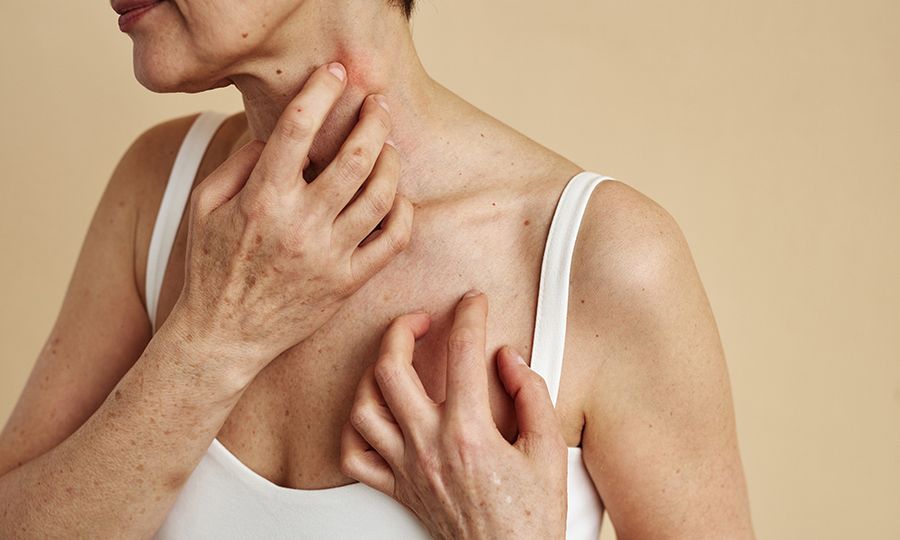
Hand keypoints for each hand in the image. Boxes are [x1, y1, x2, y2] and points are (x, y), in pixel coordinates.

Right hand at [168, 62, 412, 382]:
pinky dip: (403, 212)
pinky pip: (392, 241)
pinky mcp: (348, 283)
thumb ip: (237, 163)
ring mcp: (328, 256)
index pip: (298, 129)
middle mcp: (299, 224)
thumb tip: (275, 134)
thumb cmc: (211, 268)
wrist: (224, 337)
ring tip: (389, 148)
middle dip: (373, 120)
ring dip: (392, 162)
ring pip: (380, 195)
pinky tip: (398, 197)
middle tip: (379, 104)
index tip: (336, 73)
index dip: (321, 91)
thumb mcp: (203, 207)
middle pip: (354, 157)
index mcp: (261, 199)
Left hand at [340, 291, 567, 538]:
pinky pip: (353, 456)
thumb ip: (532, 395)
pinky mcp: (397, 489)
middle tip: (421, 319)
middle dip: (401, 328)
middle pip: (391, 369)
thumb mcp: (550, 450)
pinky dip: (353, 429)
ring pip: (363, 408)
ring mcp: (407, 468)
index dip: (469, 315)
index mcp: (470, 432)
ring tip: (393, 360)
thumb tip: (508, 358)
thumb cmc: (532, 515)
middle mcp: (429, 445)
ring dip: (371, 374)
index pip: (462, 352)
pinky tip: (372, 413)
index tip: (473, 302)